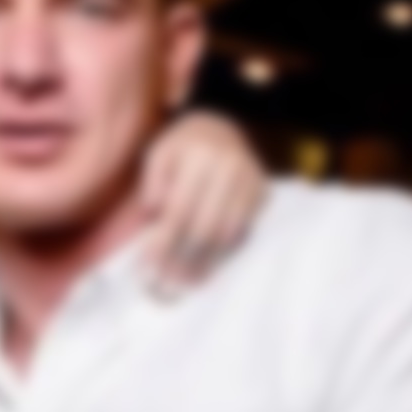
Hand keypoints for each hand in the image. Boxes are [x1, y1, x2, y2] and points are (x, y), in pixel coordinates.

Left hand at [139, 109, 267, 295]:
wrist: (220, 128)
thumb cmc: (181, 148)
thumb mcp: (158, 155)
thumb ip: (153, 184)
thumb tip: (155, 217)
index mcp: (199, 157)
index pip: (180, 210)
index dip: (165, 242)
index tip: (150, 265)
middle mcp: (230, 168)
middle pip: (205, 227)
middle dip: (183, 259)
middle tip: (166, 282)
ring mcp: (250, 181)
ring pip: (226, 234)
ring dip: (203, 262)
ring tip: (184, 281)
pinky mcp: (262, 193)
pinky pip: (243, 231)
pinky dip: (222, 252)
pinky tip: (204, 266)